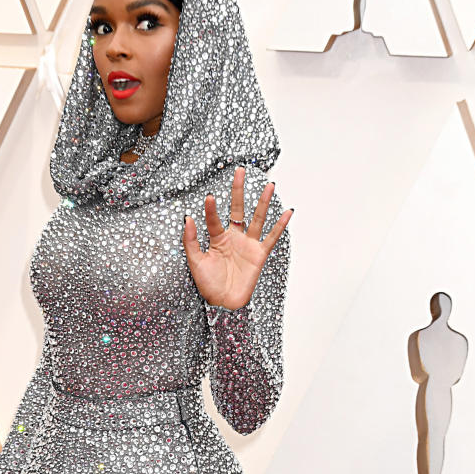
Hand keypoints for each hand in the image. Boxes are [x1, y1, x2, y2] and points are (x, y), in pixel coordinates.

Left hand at [182, 165, 292, 309]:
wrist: (223, 303)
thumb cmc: (208, 284)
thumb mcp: (195, 262)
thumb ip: (191, 240)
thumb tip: (187, 218)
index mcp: (217, 238)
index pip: (214, 218)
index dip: (211, 209)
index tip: (208, 196)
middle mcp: (234, 237)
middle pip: (237, 209)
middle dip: (238, 190)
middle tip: (239, 170)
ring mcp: (248, 244)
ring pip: (257, 218)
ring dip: (262, 202)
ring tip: (269, 184)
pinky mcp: (259, 254)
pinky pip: (271, 237)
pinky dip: (280, 225)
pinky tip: (287, 212)